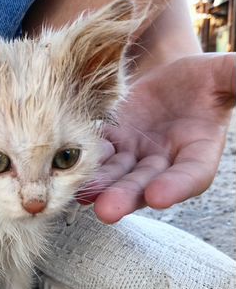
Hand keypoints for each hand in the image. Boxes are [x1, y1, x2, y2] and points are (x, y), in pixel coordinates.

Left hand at [78, 53, 235, 222]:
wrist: (171, 83)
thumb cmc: (204, 82)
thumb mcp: (224, 77)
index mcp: (198, 152)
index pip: (192, 174)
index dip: (177, 186)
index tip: (160, 197)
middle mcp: (165, 163)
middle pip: (146, 184)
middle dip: (127, 196)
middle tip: (108, 211)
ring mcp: (135, 156)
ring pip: (117, 175)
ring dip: (100, 187)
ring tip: (83, 196)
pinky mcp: (112, 144)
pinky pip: (98, 155)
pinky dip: (86, 164)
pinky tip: (69, 172)